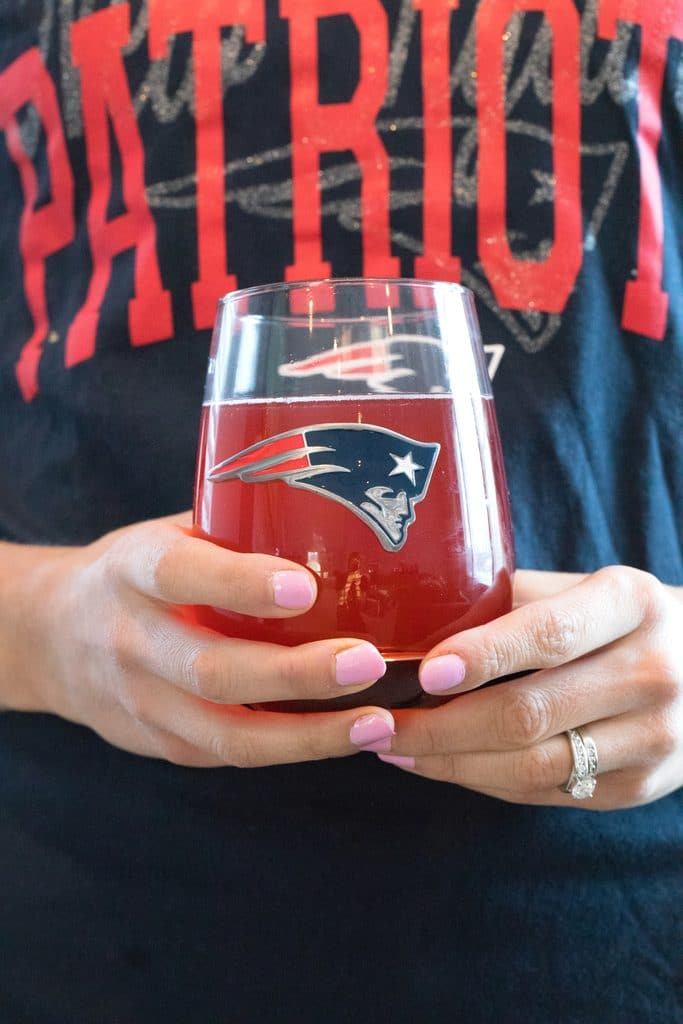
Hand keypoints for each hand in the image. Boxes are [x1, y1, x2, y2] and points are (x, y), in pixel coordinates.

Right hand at [3, 513, 391, 766]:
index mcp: (134, 570)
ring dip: (310, 734)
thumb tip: (338, 513)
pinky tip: (349, 736)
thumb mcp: (167, 534)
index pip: (181, 575)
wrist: (52, 637)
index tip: (305, 586)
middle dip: (297, 673)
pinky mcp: (165, 745)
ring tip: (377, 721)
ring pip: (228, 733)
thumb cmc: (138, 573)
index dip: (241, 584)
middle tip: (368, 662)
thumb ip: (233, 532)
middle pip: (213, 670)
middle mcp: (133, 640)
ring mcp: (145, 703)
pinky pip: (235, 754)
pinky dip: (297, 750)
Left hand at [379, 568, 682, 808]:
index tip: (425, 672)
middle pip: (529, 713)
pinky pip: (547, 793)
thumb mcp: (578, 588)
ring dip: (451, 762)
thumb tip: (411, 627)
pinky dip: (485, 781)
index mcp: (630, 602)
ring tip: (396, 748)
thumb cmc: (614, 618)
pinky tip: (445, 764)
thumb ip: (509, 601)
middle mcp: (652, 670)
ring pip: (532, 766)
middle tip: (377, 724)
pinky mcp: (643, 787)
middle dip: (439, 726)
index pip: (549, 635)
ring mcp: (655, 737)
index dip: (483, 657)